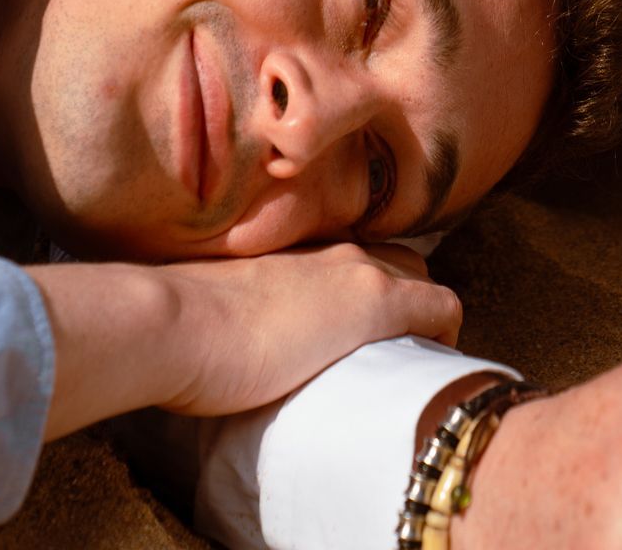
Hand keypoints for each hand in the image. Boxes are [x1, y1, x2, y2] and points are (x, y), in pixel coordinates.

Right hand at [32, 240, 459, 437]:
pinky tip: (429, 370)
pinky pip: (443, 306)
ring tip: (406, 367)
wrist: (175, 321)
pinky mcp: (377, 304)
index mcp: (294, 253)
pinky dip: (446, 332)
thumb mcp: (213, 311)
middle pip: (398, 258)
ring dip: (422, 318)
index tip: (358, 331)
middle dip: (405, 297)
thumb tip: (214, 347)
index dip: (367, 287)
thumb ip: (228, 316)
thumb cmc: (176, 325)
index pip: (351, 255)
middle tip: (390, 350)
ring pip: (423, 276)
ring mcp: (359, 272)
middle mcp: (333, 251)